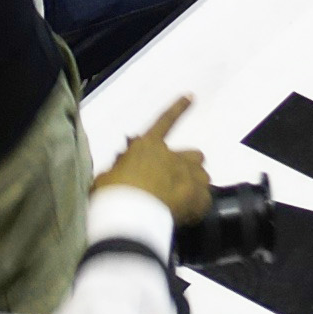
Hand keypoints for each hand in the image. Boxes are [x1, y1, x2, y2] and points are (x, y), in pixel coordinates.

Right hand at [97, 96, 214, 224]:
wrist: (127, 215)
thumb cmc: (111, 195)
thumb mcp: (108, 177)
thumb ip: (122, 170)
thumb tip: (126, 172)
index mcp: (147, 146)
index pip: (164, 122)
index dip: (178, 109)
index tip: (191, 96)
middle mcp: (171, 155)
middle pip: (193, 155)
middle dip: (187, 167)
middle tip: (174, 185)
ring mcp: (186, 173)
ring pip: (203, 175)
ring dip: (195, 185)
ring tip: (182, 203)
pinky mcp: (196, 194)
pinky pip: (205, 200)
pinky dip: (198, 207)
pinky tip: (188, 217)